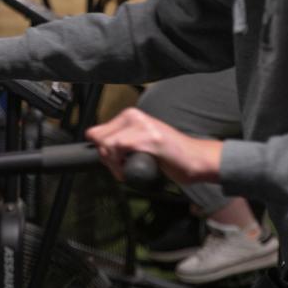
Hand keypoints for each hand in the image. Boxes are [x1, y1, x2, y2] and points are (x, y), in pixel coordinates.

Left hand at [85, 108, 221, 184]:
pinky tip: (129, 171)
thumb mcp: (139, 142)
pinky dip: (120, 166)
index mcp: (131, 116)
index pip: (97, 131)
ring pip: (108, 144)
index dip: (101, 151)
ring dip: (113, 165)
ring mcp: (143, 125)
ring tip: (126, 170)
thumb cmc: (169, 155)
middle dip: (106, 159)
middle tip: (121, 169)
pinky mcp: (150, 138)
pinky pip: (120, 148)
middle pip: (100, 138)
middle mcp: (135, 116)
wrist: (196, 160)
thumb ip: (118, 140)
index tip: (114, 163)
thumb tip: (91, 137)